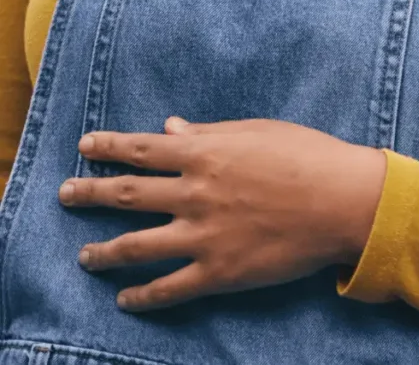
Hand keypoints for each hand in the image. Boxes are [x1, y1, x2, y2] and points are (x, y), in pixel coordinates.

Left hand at [61, 117, 386, 311]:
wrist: (344, 200)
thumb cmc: (309, 155)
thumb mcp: (260, 132)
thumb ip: (211, 132)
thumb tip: (173, 127)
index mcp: (207, 153)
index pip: (143, 148)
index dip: (109, 146)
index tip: (85, 145)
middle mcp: (195, 193)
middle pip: (126, 194)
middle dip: (89, 193)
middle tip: (65, 194)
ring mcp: (203, 235)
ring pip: (136, 245)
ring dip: (104, 252)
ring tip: (85, 256)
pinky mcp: (218, 271)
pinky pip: (169, 288)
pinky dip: (142, 296)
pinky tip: (126, 299)